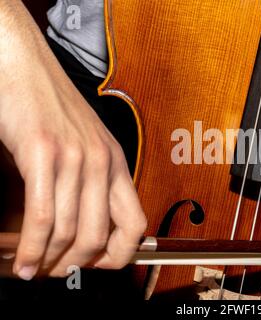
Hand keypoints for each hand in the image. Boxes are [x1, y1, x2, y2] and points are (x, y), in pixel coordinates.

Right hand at [0, 0, 146, 278]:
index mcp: (116, 164)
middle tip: (56, 274)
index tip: (101, 266)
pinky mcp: (43, 153)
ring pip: (70, 232)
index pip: (135, 224)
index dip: (121, 255)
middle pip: (100, 237)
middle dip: (77, 266)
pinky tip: (23, 259)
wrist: (26, 67)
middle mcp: (102, 163)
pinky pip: (43, 216)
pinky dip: (32, 247)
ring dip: (49, 262)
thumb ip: (94, 180)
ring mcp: (74, 159)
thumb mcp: (87, 145)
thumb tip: (91, 218)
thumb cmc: (53, 107)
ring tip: (34, 271)